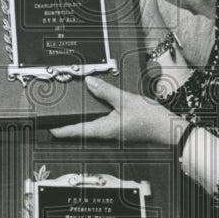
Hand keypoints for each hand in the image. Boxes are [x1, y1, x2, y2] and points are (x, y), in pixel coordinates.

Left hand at [49, 76, 185, 146]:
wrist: (168, 129)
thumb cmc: (150, 119)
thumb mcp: (125, 100)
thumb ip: (106, 91)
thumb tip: (90, 83)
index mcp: (105, 129)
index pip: (77, 132)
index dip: (62, 131)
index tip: (50, 129)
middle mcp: (108, 134)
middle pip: (83, 131)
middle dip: (70, 126)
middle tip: (57, 120)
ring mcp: (115, 133)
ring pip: (93, 128)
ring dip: (82, 122)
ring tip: (73, 115)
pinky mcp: (121, 129)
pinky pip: (103, 124)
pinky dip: (96, 118)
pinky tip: (97, 111)